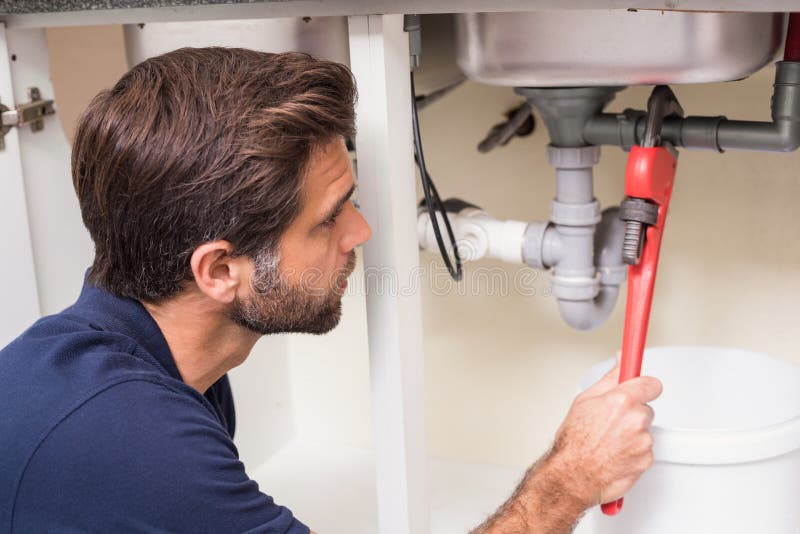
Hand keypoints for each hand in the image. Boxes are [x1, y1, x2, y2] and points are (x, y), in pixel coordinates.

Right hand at [547, 355, 662, 507]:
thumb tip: (621, 360)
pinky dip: (633, 451)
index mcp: (622, 400)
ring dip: (632, 433)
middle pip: (645, 408)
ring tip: (609, 439)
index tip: (640, 386)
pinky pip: (644, 450)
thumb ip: (610, 378)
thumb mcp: (585, 400)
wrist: (573, 474)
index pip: (651, 384)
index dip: (644, 386)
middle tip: (611, 420)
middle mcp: (636, 419)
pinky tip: (615, 452)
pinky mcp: (646, 460)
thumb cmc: (574, 441)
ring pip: (644, 430)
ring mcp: (643, 441)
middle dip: (632, 412)